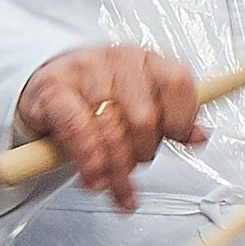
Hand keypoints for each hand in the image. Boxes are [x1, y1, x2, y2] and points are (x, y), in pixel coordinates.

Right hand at [12, 44, 204, 210]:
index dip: (180, 120)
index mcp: (147, 60)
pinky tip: (91, 178)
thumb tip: (199, 136)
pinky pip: (77, 130)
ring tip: (110, 186)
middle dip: (141, 155)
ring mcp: (85, 70)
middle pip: (145, 117)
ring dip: (113, 170)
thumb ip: (170, 119)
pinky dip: (88, 160)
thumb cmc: (96, 98)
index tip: (173, 142)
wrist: (45, 86)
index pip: (178, 83)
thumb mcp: (139, 103)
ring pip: (110, 130)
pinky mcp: (54, 88)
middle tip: (131, 170)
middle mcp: (119, 59)